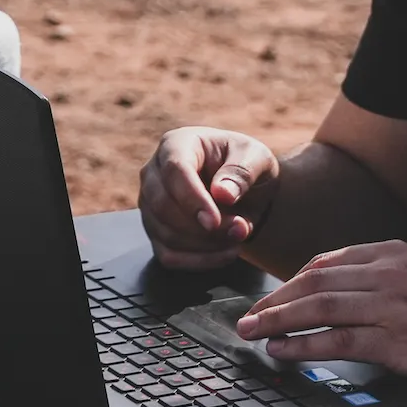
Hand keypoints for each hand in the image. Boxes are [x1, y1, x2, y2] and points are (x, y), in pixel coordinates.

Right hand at [139, 127, 280, 269]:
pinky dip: (198, 261)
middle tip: (239, 230)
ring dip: (205, 244)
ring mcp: (150, 204)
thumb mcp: (256, 158)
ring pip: (164, 233)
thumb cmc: (247, 164)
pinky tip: (227, 254)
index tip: (214, 221)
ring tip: (240, 237)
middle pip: (162, 205)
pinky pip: (168, 255)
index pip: (174, 170)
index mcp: (177, 144)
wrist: (247, 186)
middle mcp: (154, 173)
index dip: (193, 199)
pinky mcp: (156, 231)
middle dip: (201, 226)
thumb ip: (242, 171)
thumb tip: (222, 194)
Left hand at [235, 240, 406, 388]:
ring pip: (319, 308)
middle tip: (248, 317)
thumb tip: (335, 288)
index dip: (291, 282)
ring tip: (253, 332)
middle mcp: (387, 275)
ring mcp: (390, 307)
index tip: (272, 297)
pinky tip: (283, 350)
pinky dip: (303, 345)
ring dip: (278, 321)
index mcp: (392, 254)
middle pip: (315, 283)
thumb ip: (381, 274)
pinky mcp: (394, 342)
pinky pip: (337, 341)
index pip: (327, 262)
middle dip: (274, 301)